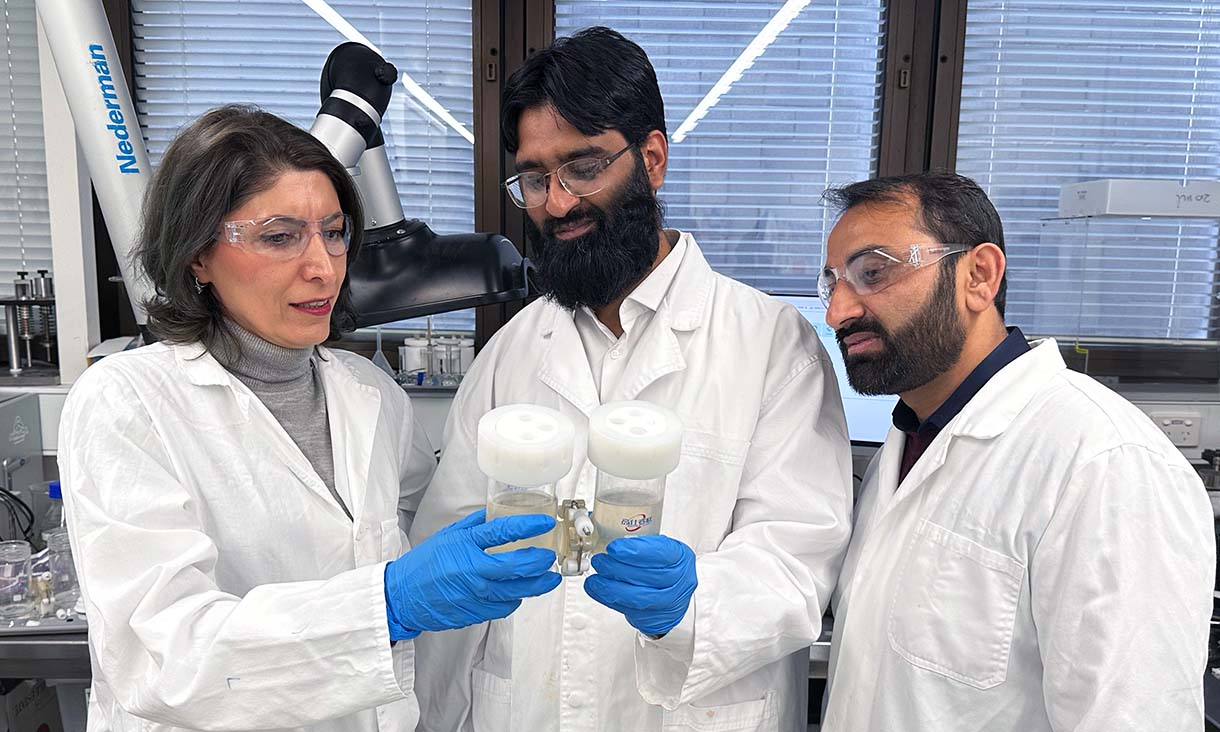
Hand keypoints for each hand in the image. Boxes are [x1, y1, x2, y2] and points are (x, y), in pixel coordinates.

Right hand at [384, 509, 560, 639]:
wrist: (403, 596)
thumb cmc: (424, 564)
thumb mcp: (448, 535)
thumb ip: (475, 524)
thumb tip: (498, 510)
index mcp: (464, 545)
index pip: (502, 532)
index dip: (528, 526)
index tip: (546, 522)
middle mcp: (471, 570)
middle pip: (516, 567)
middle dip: (539, 561)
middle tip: (550, 556)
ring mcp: (474, 594)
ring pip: (515, 591)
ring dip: (537, 585)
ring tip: (549, 578)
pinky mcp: (475, 613)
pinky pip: (504, 608)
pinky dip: (516, 600)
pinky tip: (521, 593)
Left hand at [583, 535, 696, 636]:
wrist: (674, 592)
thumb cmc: (664, 566)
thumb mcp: (658, 548)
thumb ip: (638, 543)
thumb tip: (607, 537)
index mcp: (681, 557)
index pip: (660, 553)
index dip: (635, 551)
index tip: (614, 548)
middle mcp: (680, 581)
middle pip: (647, 576)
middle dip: (617, 569)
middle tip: (600, 561)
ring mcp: (670, 603)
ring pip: (638, 598)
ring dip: (611, 588)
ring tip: (595, 579)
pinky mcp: (656, 619)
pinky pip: (631, 611)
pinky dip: (609, 600)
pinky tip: (597, 591)